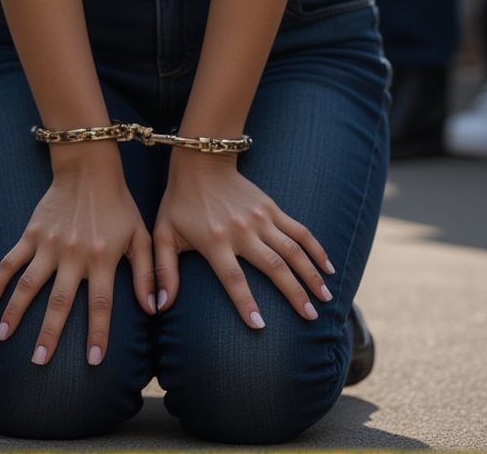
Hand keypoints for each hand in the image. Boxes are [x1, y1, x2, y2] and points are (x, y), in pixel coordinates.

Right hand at [0, 153, 155, 365]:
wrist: (89, 167)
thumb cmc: (119, 204)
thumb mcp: (140, 235)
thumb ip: (147, 273)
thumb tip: (154, 308)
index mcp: (103, 258)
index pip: (101, 304)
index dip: (98, 333)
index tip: (94, 361)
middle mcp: (74, 255)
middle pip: (60, 302)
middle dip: (49, 334)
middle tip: (39, 361)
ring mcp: (50, 244)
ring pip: (29, 284)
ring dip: (15, 312)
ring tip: (1, 338)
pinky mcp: (32, 233)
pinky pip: (11, 259)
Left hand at [153, 157, 333, 329]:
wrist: (201, 160)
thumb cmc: (179, 202)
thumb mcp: (164, 235)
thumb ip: (163, 272)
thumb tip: (158, 307)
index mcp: (215, 241)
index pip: (233, 278)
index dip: (246, 303)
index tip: (260, 326)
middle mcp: (242, 230)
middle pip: (274, 266)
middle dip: (295, 293)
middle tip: (311, 317)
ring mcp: (260, 218)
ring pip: (293, 249)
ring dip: (311, 274)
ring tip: (326, 297)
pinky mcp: (272, 208)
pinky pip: (299, 230)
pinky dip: (315, 248)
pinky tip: (328, 267)